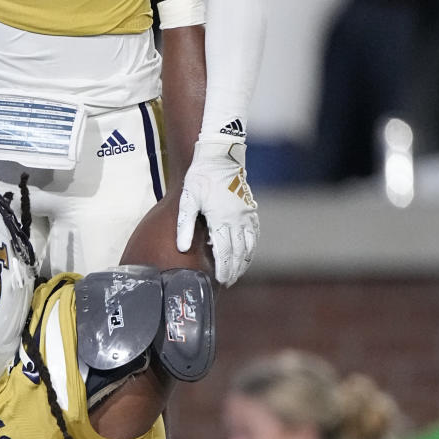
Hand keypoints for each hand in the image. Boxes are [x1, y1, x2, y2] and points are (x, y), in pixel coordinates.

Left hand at [177, 136, 257, 287]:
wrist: (221, 157)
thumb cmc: (201, 177)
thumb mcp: (188, 199)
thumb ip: (184, 224)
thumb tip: (183, 248)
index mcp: (221, 219)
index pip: (225, 252)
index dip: (224, 269)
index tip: (221, 281)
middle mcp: (238, 219)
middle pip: (239, 252)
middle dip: (234, 270)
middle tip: (228, 282)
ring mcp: (247, 214)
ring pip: (249, 245)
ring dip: (244, 261)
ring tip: (237, 272)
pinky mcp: (250, 209)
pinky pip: (255, 233)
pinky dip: (251, 247)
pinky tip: (246, 253)